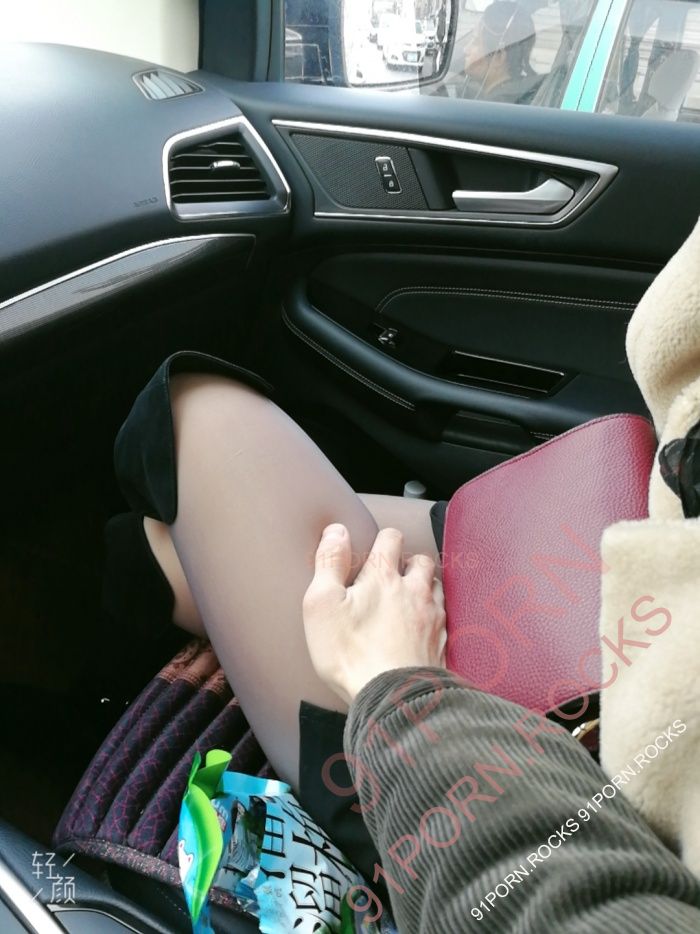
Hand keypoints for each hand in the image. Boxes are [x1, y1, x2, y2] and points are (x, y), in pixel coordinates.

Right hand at [303, 524, 446, 703]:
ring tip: (407, 598)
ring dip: (423, 586)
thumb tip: (336, 530)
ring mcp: (432, 616)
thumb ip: (329, 561)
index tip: (373, 552)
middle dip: (408, 562)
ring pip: (436, 586)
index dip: (382, 540)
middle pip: (421, 560)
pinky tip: (421, 626)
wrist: (393, 697)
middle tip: (391, 576)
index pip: (391, 538)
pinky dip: (433, 614)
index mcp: (384, 576)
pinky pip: (443, 616)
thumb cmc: (350, 652)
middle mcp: (414, 590)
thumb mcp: (322, 604)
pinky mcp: (442, 642)